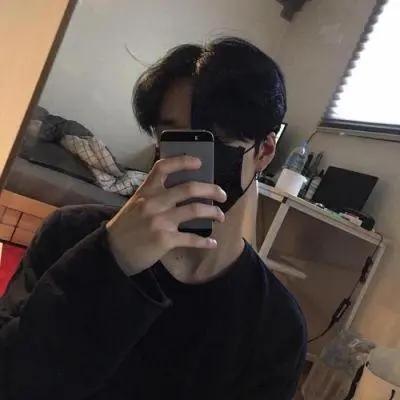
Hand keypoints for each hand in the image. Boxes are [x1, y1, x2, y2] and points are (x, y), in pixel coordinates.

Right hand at [106, 156, 225, 275]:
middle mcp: (154, 203)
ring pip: (195, 210)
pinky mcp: (165, 240)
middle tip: (222, 195)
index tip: (199, 162)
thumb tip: (183, 191)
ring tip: (220, 216)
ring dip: (213, 213)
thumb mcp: (136, 203)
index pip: (163, 167)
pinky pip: (191, 238)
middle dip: (212, 190)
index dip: (183, 161)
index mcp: (146, 191)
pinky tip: (212, 243)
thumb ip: (155, 195)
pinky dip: (205, 242)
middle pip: (189, 189)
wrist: (112, 251)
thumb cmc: (127, 226)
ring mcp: (160, 221)